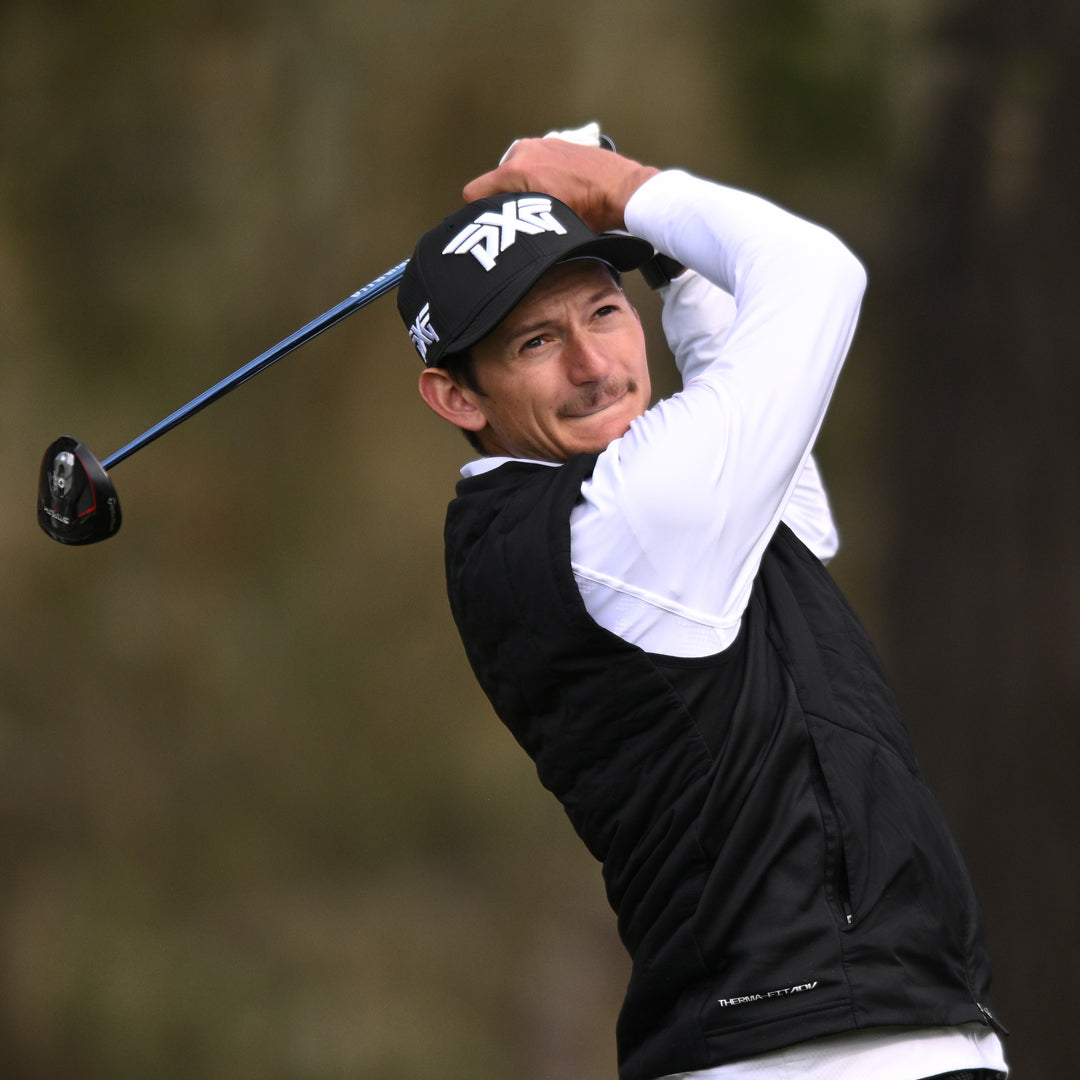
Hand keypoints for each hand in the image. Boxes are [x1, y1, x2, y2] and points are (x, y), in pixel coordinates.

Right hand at [462, 137, 658, 232]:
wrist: (625, 191)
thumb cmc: (592, 211)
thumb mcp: (547, 225)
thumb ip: (516, 223)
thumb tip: (500, 235)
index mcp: (516, 168)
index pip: (475, 192)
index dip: (482, 215)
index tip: (496, 228)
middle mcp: (525, 150)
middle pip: (497, 184)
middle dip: (506, 202)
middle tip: (527, 222)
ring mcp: (542, 144)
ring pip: (517, 175)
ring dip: (525, 191)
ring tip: (547, 209)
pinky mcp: (557, 144)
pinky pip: (536, 166)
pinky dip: (541, 180)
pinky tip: (561, 195)